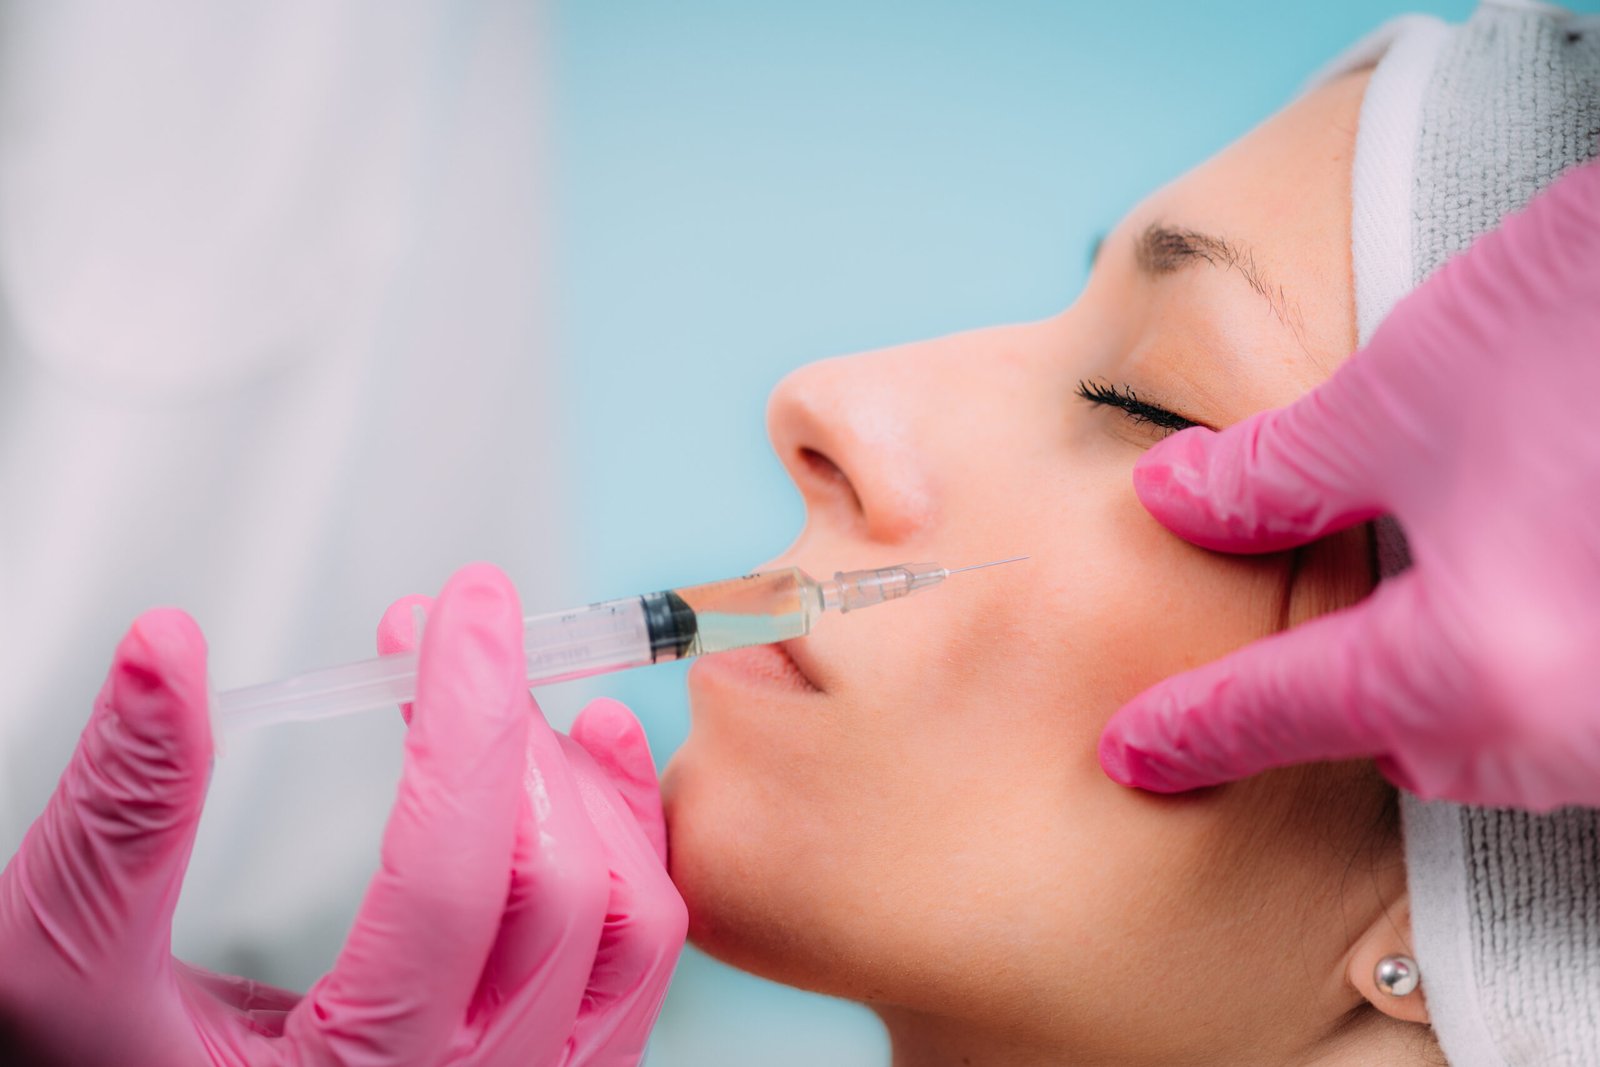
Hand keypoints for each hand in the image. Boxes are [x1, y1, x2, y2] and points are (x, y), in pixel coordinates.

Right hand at [0, 563, 684, 1065]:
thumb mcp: (59, 962)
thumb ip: (120, 816)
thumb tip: (164, 653)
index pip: (448, 878)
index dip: (463, 721)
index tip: (460, 610)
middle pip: (557, 892)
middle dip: (513, 738)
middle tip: (460, 637)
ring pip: (630, 926)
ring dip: (586, 787)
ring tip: (527, 699)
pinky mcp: (553, 1062)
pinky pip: (639, 952)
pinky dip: (630, 836)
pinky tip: (594, 750)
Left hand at [1098, 157, 1599, 810]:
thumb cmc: (1597, 323)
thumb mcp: (1406, 395)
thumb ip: (1276, 476)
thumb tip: (1177, 503)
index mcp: (1481, 664)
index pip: (1288, 709)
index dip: (1195, 726)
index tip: (1134, 755)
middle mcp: (1583, 725)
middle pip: (1415, 742)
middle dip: (1346, 700)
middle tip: (1290, 657)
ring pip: (1513, 738)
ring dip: (1454, 685)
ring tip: (1433, 601)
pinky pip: (1585, 711)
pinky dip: (1538, 670)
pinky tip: (1535, 590)